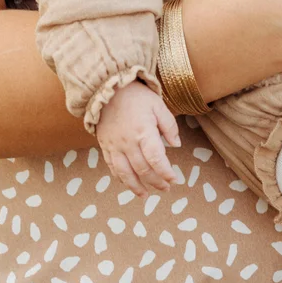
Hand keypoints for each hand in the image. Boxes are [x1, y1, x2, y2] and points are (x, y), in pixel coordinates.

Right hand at [96, 81, 181, 195]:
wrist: (107, 87)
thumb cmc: (136, 95)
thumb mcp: (158, 105)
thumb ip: (169, 125)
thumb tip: (176, 144)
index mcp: (143, 131)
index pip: (156, 159)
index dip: (165, 172)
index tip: (174, 179)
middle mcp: (128, 142)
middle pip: (142, 169)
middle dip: (156, 182)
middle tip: (166, 188)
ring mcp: (114, 146)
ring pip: (125, 173)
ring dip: (136, 187)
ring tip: (146, 195)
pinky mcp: (105, 146)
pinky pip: (112, 167)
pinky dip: (121, 178)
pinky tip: (128, 184)